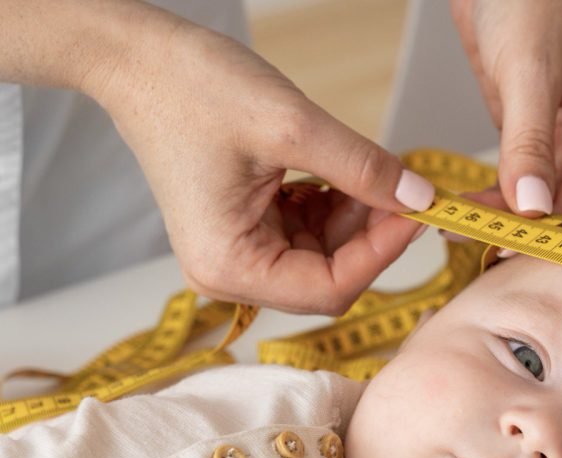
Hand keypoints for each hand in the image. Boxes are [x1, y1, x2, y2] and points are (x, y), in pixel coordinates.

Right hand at [90, 7, 432, 313]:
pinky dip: (333, 208)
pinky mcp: (246, 234)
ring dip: (355, 219)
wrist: (140, 62)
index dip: (381, 254)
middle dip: (370, 235)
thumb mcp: (291, 126)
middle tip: (405, 190)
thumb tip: (420, 197)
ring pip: (323, 256)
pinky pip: (307, 235)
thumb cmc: (192, 88)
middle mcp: (231, 275)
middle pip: (328, 278)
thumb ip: (362, 168)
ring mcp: (238, 256)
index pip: (329, 289)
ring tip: (369, 172)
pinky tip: (341, 176)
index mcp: (229, 266)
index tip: (418, 213)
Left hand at [450, 0, 561, 218]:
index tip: (507, 236)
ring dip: (507, 217)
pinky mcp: (549, 144)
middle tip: (477, 240)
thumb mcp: (530, 70)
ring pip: (548, 200)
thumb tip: (531, 208)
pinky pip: (527, 185)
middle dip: (526, 222)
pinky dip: (499, 199)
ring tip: (460, 229)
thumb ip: (530, 142)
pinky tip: (468, 211)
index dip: (554, 216)